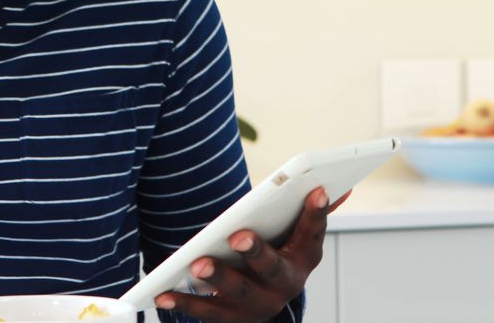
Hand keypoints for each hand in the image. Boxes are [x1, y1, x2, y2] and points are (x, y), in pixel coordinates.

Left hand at [155, 187, 346, 322]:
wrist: (265, 304)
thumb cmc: (277, 254)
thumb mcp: (295, 235)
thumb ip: (309, 212)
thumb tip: (330, 185)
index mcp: (303, 258)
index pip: (312, 234)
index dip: (316, 214)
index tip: (316, 189)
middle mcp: (284, 285)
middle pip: (271, 268)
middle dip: (255, 252)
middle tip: (238, 236)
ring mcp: (258, 304)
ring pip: (237, 292)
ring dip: (218, 279)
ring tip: (197, 265)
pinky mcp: (231, 317)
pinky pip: (207, 312)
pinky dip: (184, 303)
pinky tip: (163, 293)